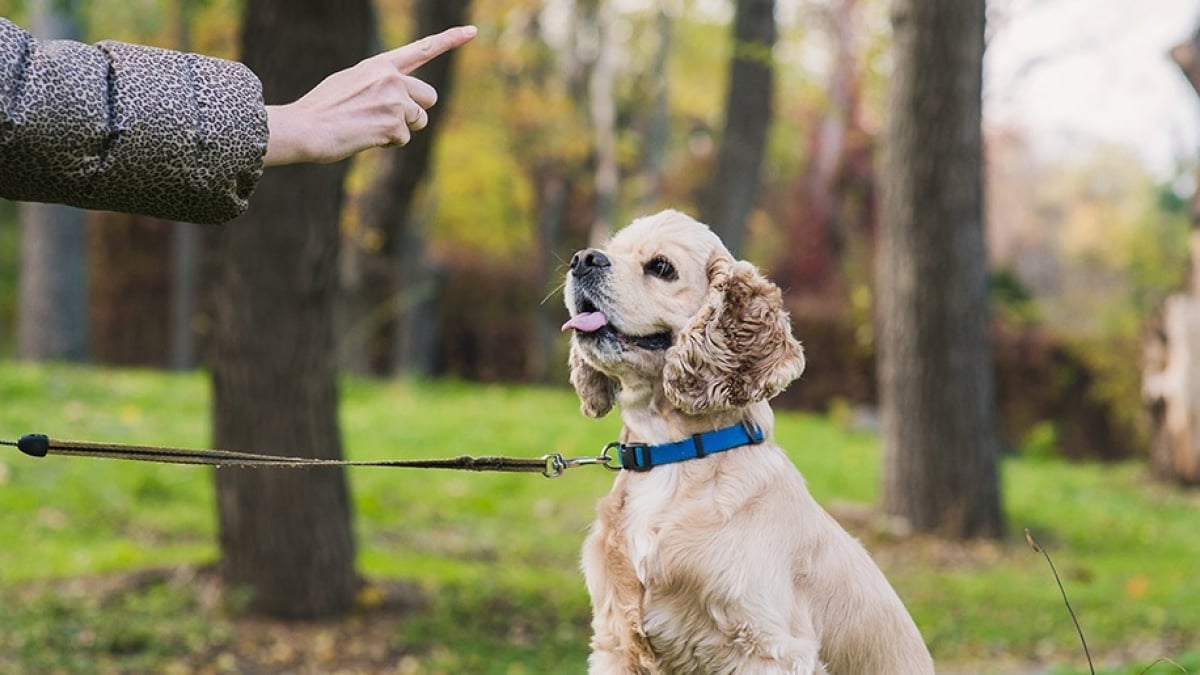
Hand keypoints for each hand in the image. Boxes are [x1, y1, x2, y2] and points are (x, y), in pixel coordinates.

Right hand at [264, 25, 476, 165]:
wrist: (306, 127)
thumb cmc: (322, 108)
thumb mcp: (351, 82)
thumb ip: (379, 84)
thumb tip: (403, 100)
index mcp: (380, 64)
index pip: (422, 48)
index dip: (450, 40)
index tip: (472, 32)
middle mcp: (391, 78)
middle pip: (429, 96)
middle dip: (416, 111)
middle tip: (389, 118)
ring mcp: (394, 100)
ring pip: (419, 120)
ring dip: (401, 129)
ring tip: (370, 126)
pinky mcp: (393, 124)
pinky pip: (403, 139)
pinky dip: (387, 142)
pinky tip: (365, 136)